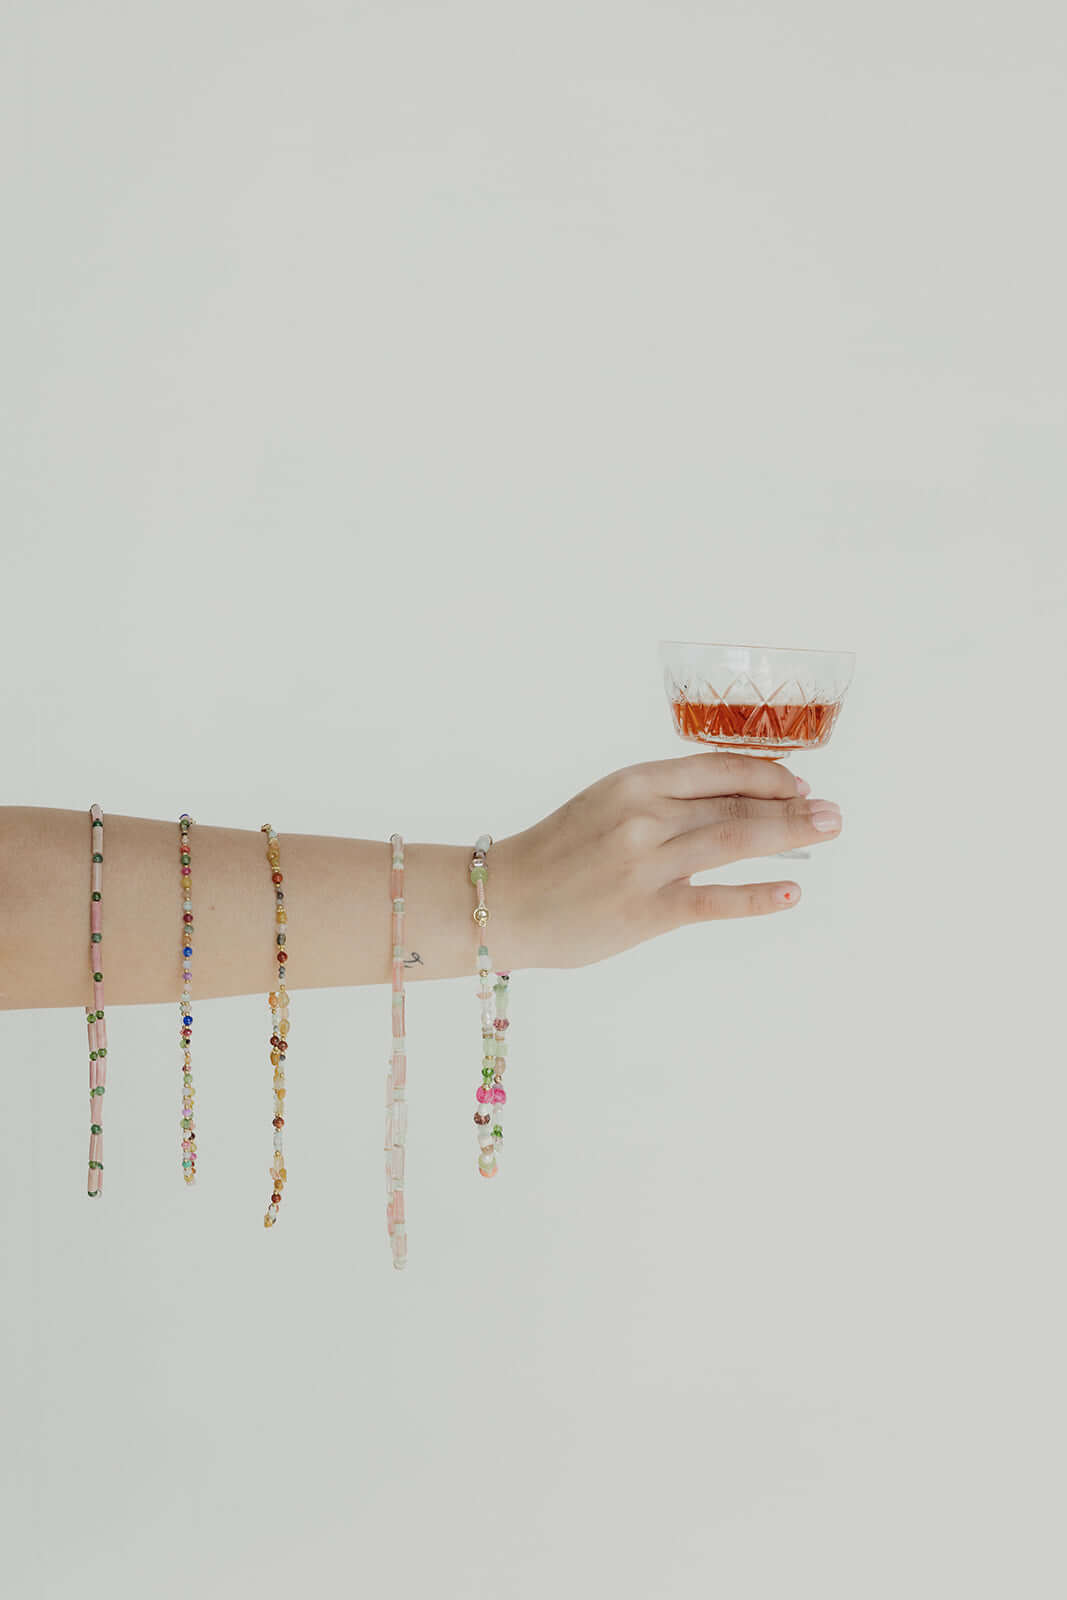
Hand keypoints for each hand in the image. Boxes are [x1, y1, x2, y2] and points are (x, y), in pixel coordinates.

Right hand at [494, 752, 842, 970]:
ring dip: (790, 835)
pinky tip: (790, 893)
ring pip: (734, 841)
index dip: (766, 774)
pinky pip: (715, 901)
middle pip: (735, 804)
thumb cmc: (554, 856)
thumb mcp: (604, 806)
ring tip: (826, 831)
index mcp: (633, 782)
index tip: (798, 783)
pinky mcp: (646, 912)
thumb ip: (657, 802)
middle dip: (792, 806)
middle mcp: (644, 815)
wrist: (504, 900)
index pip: (716, 769)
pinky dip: (758, 896)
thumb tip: (726, 804)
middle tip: (832, 812)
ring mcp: (646, 864)